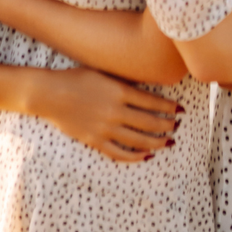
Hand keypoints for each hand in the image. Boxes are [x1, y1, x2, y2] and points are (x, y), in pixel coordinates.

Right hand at [38, 67, 181, 161]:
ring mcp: (105, 128)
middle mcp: (115, 110)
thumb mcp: (104, 74)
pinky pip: (119, 153)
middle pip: (150, 122)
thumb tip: (147, 93)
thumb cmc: (77, 78)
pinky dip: (135, 156)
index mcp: (119, 90)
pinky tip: (146, 156)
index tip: (180, 109)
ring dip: (157, 142)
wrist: (50, 94)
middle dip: (167, 125)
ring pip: (138, 140)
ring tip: (168, 142)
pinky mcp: (95, 140)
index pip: (152, 101)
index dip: (169, 106)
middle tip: (177, 126)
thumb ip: (125, 84)